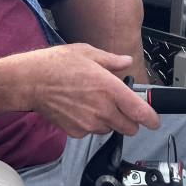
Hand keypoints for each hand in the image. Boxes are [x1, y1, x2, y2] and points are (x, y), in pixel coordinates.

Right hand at [13, 43, 160, 137]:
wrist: (31, 81)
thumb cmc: (56, 64)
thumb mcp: (87, 53)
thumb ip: (111, 60)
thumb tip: (125, 62)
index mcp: (110, 88)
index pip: (140, 112)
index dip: (152, 119)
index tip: (154, 120)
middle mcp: (103, 109)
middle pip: (130, 128)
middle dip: (129, 119)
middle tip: (119, 106)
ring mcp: (89, 124)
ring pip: (110, 129)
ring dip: (108, 121)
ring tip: (93, 102)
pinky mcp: (77, 132)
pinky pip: (91, 131)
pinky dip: (90, 124)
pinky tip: (79, 108)